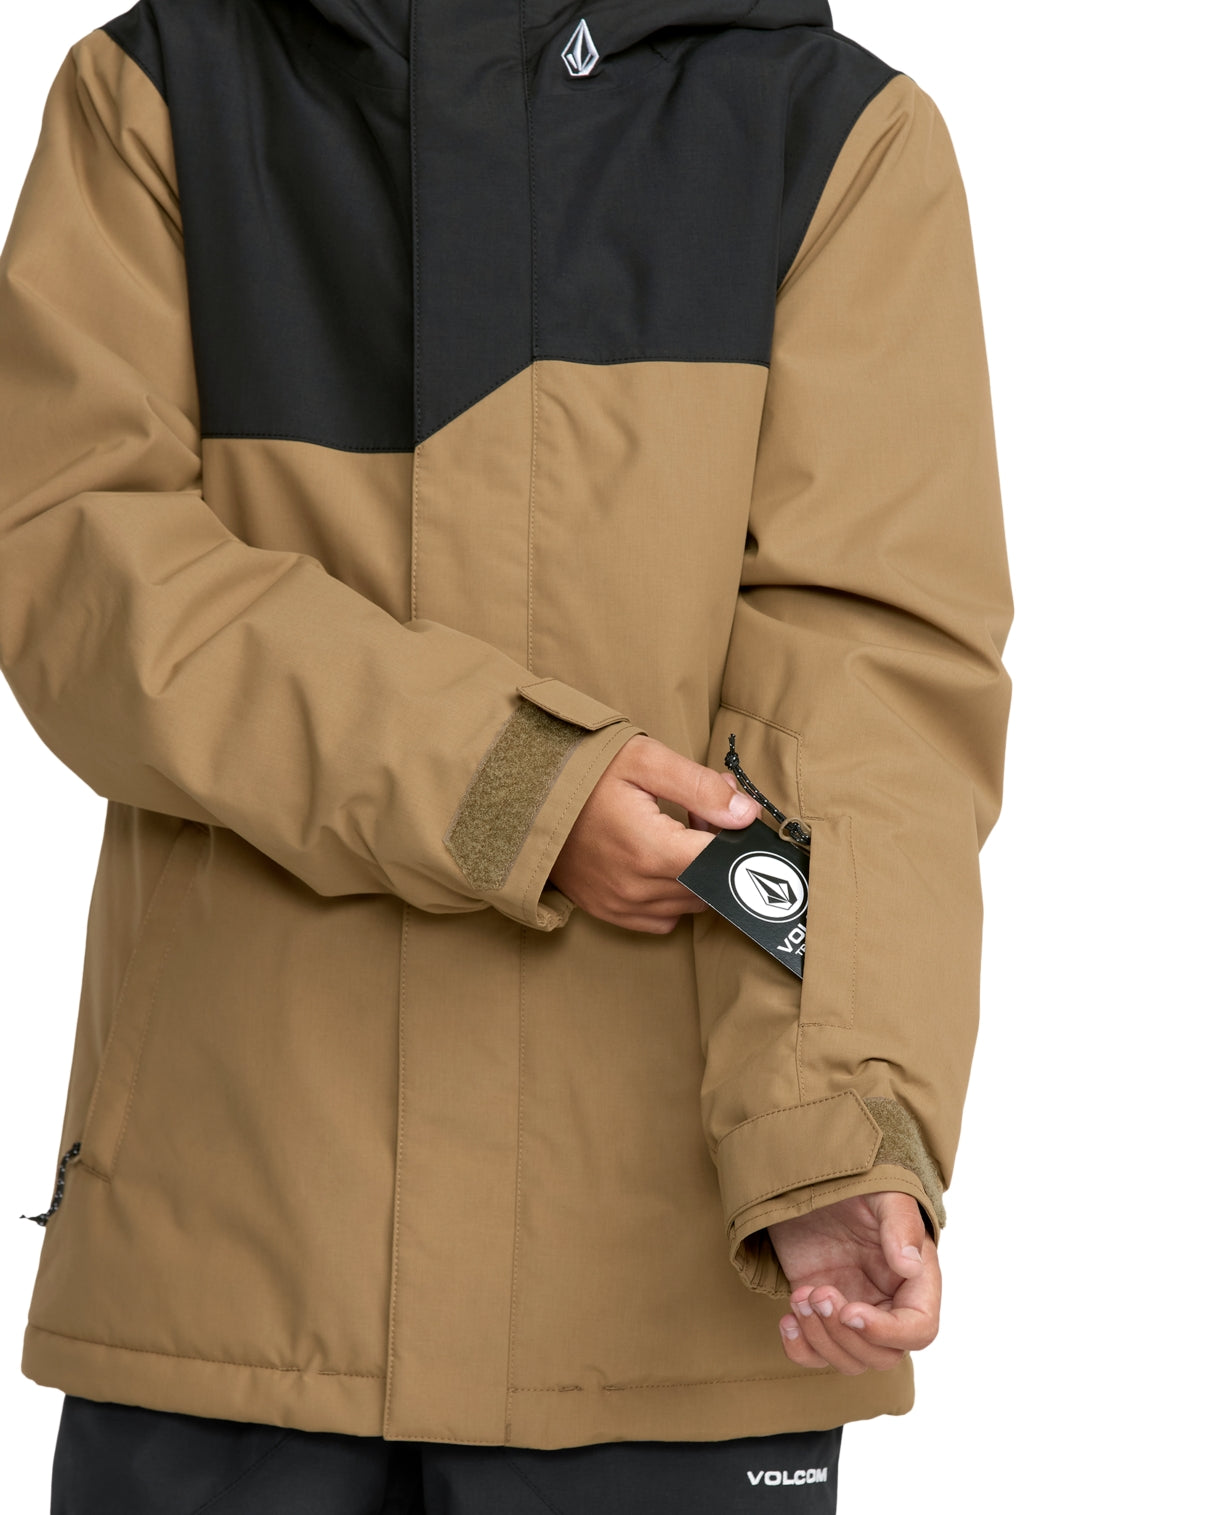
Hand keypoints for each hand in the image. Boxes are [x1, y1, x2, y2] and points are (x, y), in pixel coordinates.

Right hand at [547, 734, 759, 932]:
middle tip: (693, 813)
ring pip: (690, 903)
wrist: (522, 798)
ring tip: (671, 833)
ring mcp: (622, 905)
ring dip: (694, 873)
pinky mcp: (609, 913)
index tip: (723, 810)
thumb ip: (700, 787)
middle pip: (710, 883)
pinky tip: (656, 860)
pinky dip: (672, 895)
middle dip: (713, 850)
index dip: (732, 834)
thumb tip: (746, 814)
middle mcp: (638, 887)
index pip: (721, 860)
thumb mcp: (644, 761)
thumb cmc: (582, 774)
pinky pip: (663, 919)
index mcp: (651, 849)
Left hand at [766, 1191, 940, 1374]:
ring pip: (851, 1361)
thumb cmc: (857, 1186)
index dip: (887, 1332)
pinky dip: (800, 1349)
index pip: (919, 1329)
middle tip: (817, 1293)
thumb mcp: (882, 1194)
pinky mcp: (822, 1316)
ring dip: (820, 1339)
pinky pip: (818, 1356)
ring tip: (800, 1298)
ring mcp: (855, 1313)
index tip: (850, 1312)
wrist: (813, 1185)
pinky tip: (786, 1319)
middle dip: (844, 1334)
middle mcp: (889, 1304)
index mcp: (915, 1281)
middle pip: (884, 1356)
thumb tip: (911, 1265)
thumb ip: (900, 1225)